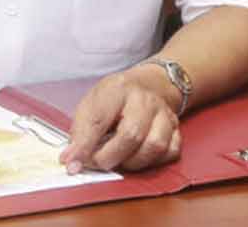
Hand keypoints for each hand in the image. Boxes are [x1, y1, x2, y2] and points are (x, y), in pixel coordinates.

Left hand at [59, 66, 181, 172]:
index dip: (84, 145)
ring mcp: (164, 114)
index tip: (72, 163)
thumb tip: (70, 159)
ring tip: (118, 160)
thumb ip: (80, 129)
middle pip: (130, 135)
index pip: (99, 119)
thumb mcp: (92, 102)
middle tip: (96, 163)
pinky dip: (151, 162)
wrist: (150, 84)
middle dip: (109, 157)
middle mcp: (144, 100)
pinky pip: (169, 153)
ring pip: (153, 146)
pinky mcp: (176, 129)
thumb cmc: (117, 97)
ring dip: (131, 162)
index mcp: (117, 89)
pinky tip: (138, 157)